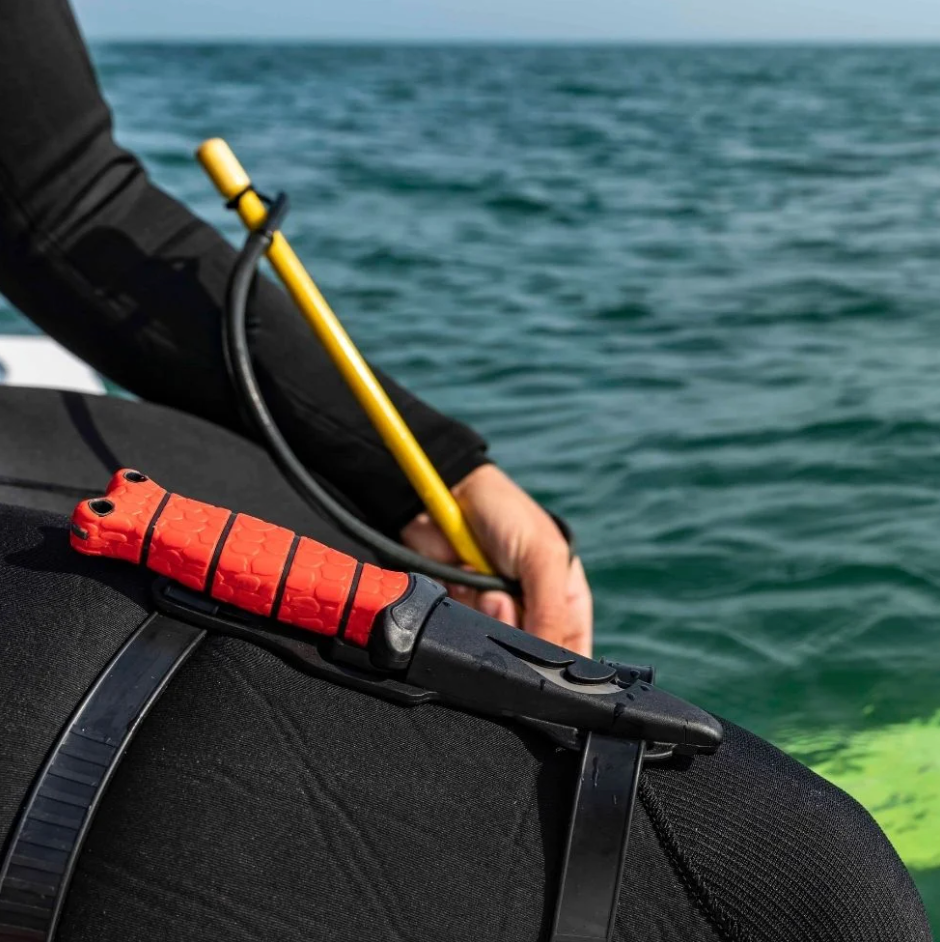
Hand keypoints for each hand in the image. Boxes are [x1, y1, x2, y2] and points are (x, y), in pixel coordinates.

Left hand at [400, 464, 592, 655]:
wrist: (449, 493)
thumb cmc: (508, 515)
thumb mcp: (544, 558)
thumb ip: (550, 613)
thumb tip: (541, 665)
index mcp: (564, 602)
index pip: (571, 656)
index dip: (559, 671)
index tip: (542, 673)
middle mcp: (530, 613)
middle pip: (527, 657)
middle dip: (513, 633)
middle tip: (502, 596)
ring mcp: (493, 613)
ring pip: (490, 646)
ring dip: (483, 614)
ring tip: (481, 579)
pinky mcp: (460, 609)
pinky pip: (458, 631)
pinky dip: (459, 608)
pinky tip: (461, 578)